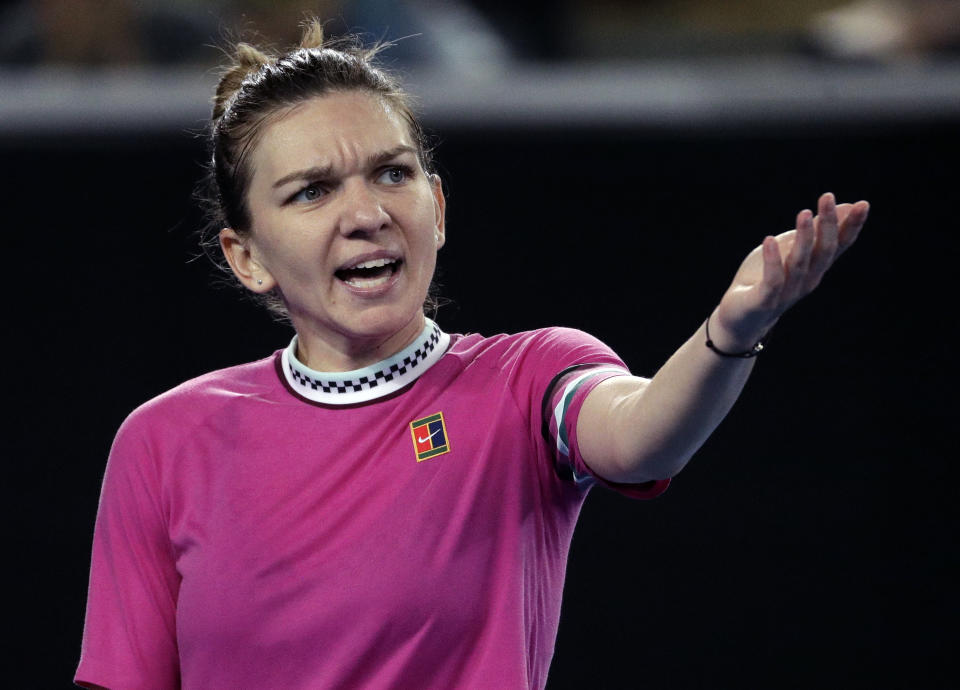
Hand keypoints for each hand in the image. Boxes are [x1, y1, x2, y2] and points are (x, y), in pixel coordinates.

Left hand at [710, 192, 869, 350]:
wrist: (742, 318)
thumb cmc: (767, 278)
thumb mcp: (791, 249)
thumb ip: (815, 231)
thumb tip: (846, 205)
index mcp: (816, 268)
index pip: (839, 245)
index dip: (852, 226)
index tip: (863, 204)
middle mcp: (808, 280)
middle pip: (823, 252)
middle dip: (828, 225)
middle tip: (828, 197)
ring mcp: (787, 292)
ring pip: (799, 264)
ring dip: (803, 238)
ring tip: (804, 213)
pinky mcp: (765, 301)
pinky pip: (772, 280)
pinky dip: (772, 261)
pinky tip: (769, 240)